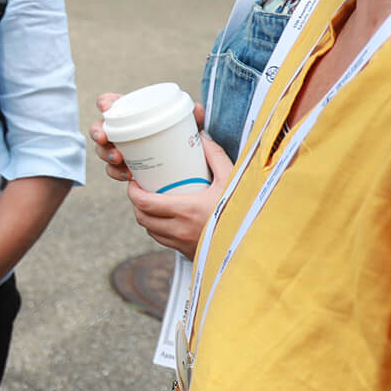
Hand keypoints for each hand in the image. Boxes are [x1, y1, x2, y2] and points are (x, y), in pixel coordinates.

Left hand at [91, 95, 231, 256]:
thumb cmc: (244, 210)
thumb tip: (201, 136)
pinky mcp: (189, 253)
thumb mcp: (232, 180)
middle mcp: (180, 230)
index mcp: (186, 211)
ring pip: (151, 231)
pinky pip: (164, 242)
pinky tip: (166, 220)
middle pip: (142, 218)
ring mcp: (183, 244)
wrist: (258, 242)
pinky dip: (159, 230)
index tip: (134, 181)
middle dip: (137, 204)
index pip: (144, 203)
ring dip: (147, 218)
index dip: (133, 192)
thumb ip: (216, 156)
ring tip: (151, 203)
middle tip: (140, 189)